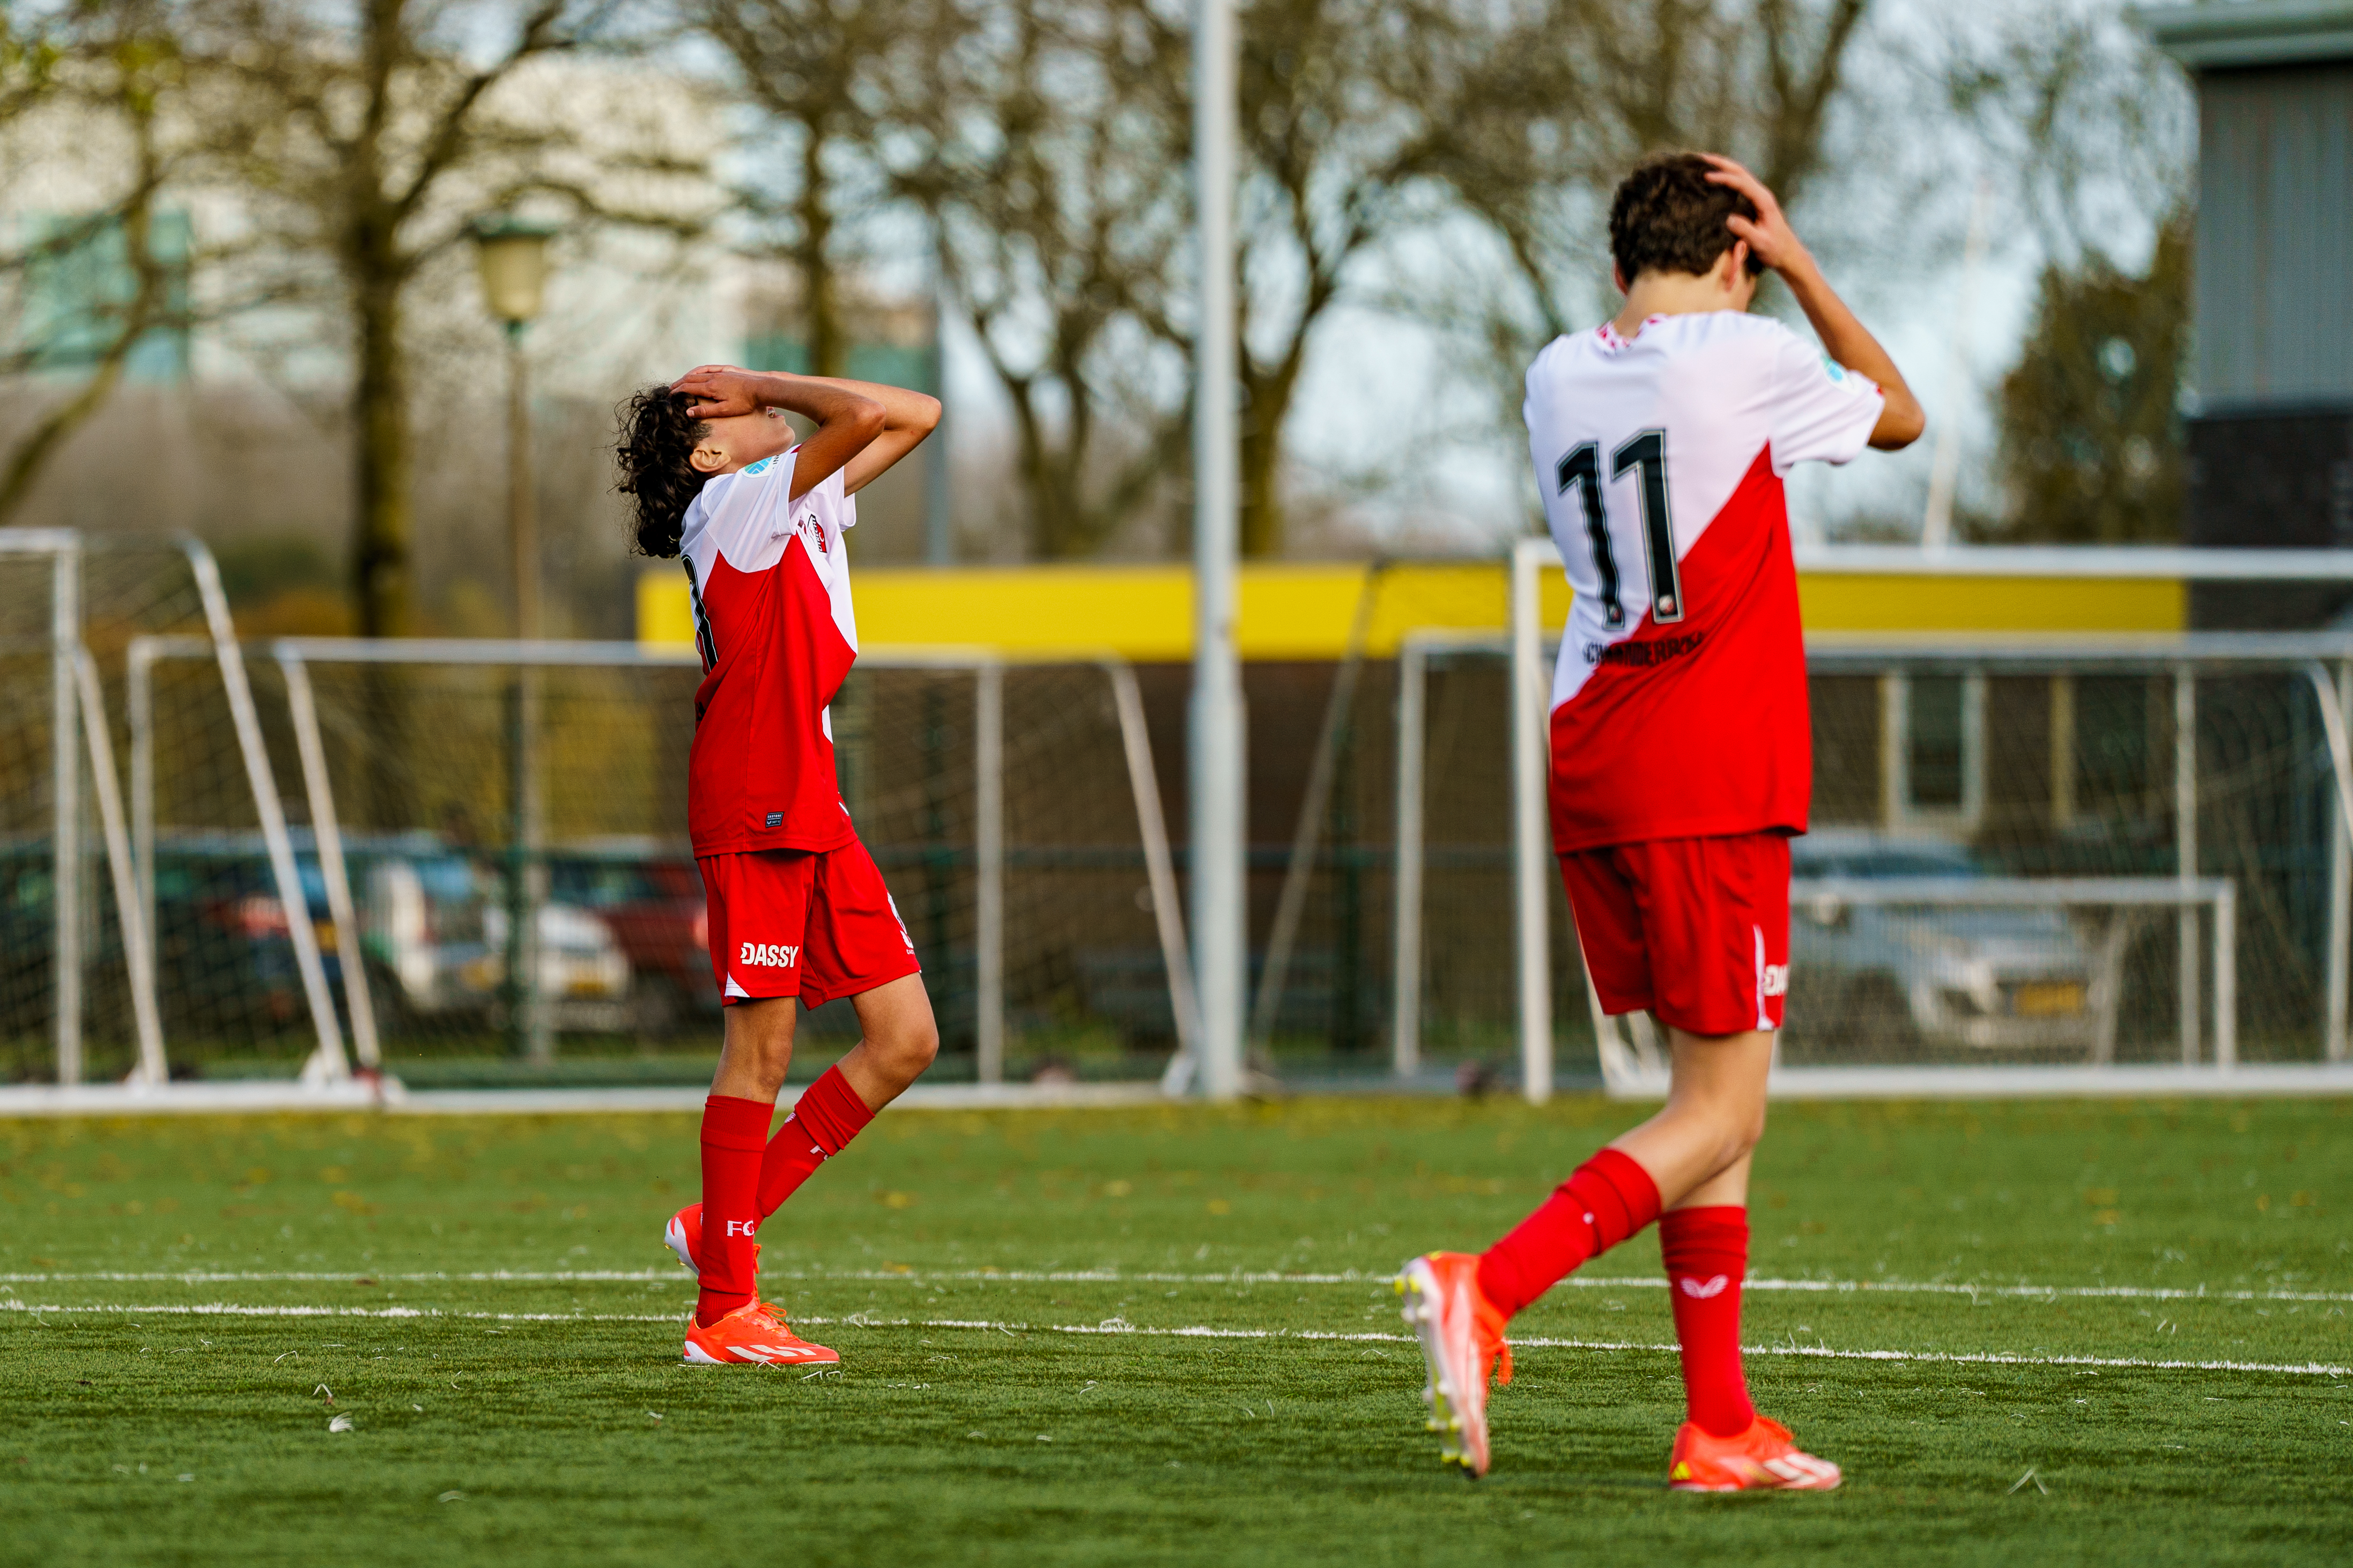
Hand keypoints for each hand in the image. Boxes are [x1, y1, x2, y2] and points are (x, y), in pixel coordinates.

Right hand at [670, 365, 766, 418]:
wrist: (761, 388)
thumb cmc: (745, 402)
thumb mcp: (725, 410)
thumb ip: (706, 411)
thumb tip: (688, 412)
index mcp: (710, 387)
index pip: (687, 388)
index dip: (676, 392)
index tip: (668, 397)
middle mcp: (712, 377)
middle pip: (689, 379)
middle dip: (678, 384)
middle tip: (669, 390)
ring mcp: (719, 373)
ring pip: (697, 373)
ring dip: (686, 377)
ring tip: (679, 382)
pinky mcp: (725, 371)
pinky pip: (707, 368)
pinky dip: (697, 371)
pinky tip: (696, 373)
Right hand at [1702, 154, 1812, 277]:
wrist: (1788, 253)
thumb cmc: (1776, 249)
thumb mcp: (1761, 243)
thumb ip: (1746, 231)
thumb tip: (1728, 219)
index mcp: (1764, 201)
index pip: (1742, 183)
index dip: (1724, 178)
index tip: (1707, 177)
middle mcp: (1762, 194)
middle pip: (1740, 172)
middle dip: (1721, 163)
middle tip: (1701, 158)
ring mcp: (1758, 197)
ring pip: (1740, 175)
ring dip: (1723, 167)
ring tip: (1705, 163)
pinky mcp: (1754, 202)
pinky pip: (1739, 184)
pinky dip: (1727, 177)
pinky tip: (1716, 178)